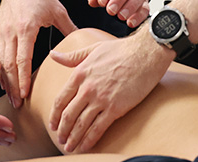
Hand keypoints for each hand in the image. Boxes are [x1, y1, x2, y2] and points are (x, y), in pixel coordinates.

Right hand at [0, 0, 76, 109]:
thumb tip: (83, 44)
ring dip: (6, 81)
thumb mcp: (58, 11)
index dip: (23, 79)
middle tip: (18, 104)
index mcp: (26, 27)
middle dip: (13, 86)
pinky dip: (1, 69)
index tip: (25, 95)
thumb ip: (69, 29)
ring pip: (1, 61)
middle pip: (9, 65)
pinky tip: (6, 80)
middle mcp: (11, 31)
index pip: (22, 59)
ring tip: (13, 97)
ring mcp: (2, 31)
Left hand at [48, 28, 173, 152]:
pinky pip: (98, 128)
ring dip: (73, 138)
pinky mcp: (115, 108)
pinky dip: (89, 140)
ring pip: (81, 124)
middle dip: (62, 130)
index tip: (52, 124)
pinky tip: (85, 147)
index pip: (61, 99)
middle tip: (60, 139)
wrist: (145, 54)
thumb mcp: (92, 49)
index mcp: (80, 74)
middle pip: (68, 115)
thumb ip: (72, 56)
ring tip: (69, 147)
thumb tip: (53, 55)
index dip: (54, 115)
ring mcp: (101, 99)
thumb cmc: (120, 50)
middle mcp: (87, 88)